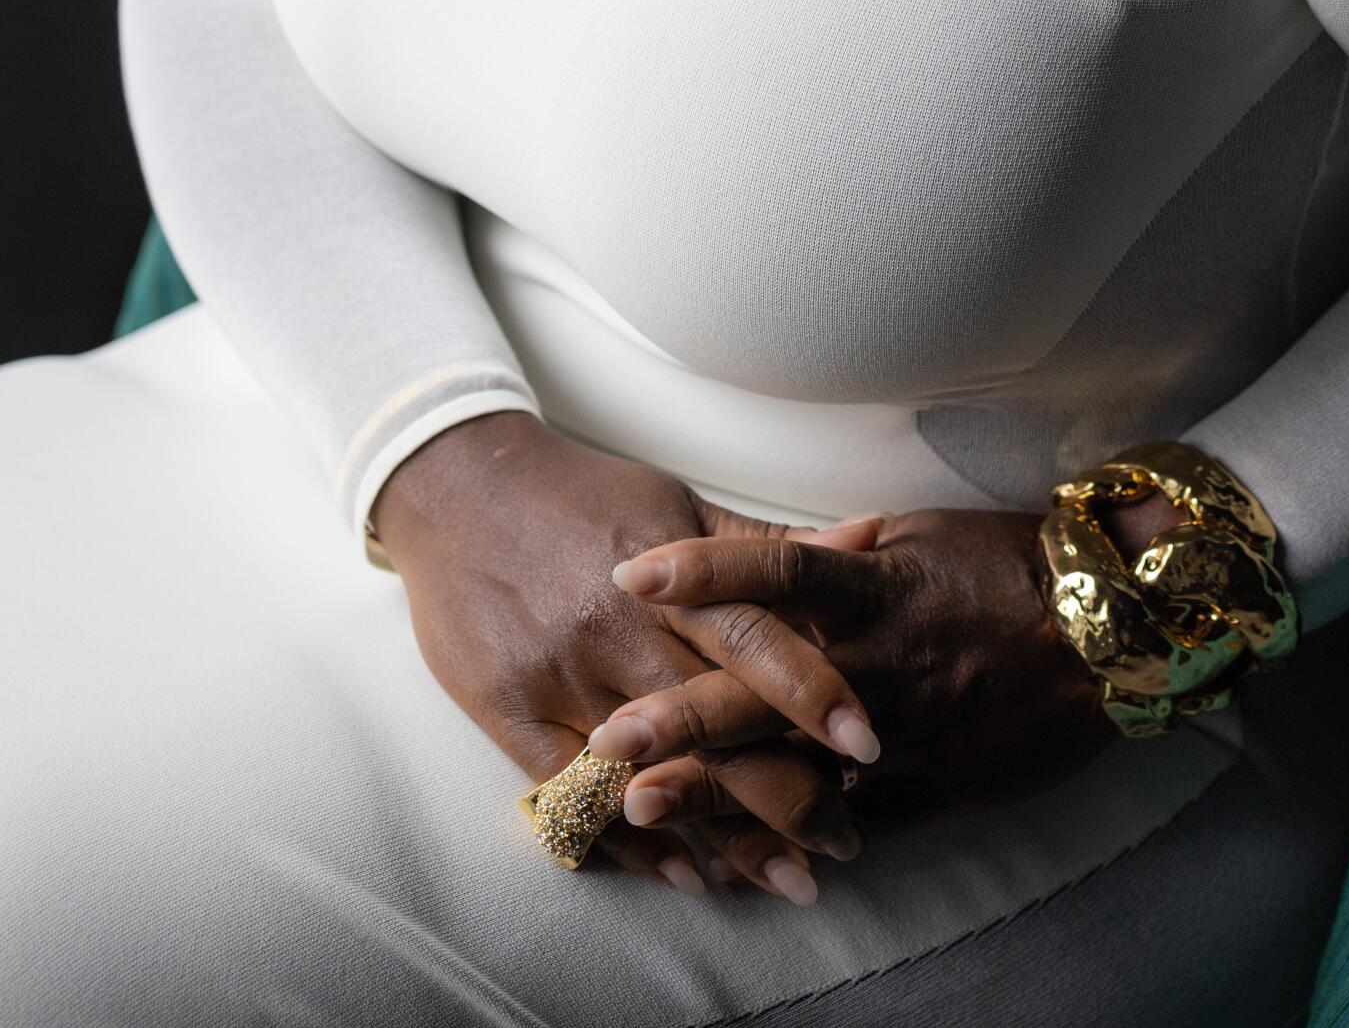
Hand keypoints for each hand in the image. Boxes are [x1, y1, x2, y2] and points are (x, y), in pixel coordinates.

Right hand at [369, 412, 880, 899]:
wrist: (461, 489)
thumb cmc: (586, 496)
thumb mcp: (678, 506)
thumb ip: (767, 543)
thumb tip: (868, 538)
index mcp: (669, 576)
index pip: (755, 639)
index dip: (813, 693)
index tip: (869, 746)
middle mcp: (619, 632)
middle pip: (714, 724)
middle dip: (786, 792)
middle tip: (847, 844)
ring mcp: (562, 679)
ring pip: (653, 773)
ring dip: (724, 835)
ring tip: (788, 879)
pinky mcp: (510, 714)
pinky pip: (576, 795)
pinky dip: (633, 841)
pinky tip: (688, 875)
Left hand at [601, 505, 1115, 827]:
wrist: (1107, 633)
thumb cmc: (1008, 565)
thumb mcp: (924, 535)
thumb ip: (846, 551)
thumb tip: (783, 548)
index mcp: (878, 585)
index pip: (778, 572)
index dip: (706, 572)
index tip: (635, 572)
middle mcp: (883, 662)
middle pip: (767, 690)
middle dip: (683, 716)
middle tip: (603, 735)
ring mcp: (907, 734)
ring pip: (797, 772)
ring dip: (715, 792)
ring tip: (637, 807)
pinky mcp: (934, 787)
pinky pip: (852, 824)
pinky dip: (792, 841)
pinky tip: (731, 860)